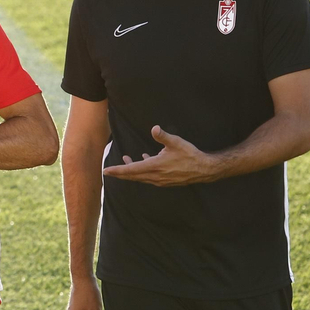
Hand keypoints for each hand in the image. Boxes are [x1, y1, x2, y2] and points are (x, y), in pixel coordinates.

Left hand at [100, 125, 218, 185]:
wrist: (203, 169)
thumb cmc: (190, 155)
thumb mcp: (176, 142)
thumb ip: (163, 136)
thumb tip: (154, 128)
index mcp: (155, 166)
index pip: (131, 170)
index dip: (117, 170)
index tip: (106, 171)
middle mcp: (155, 176)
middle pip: (132, 176)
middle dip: (119, 173)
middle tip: (108, 171)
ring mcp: (160, 180)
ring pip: (140, 177)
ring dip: (131, 171)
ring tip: (125, 160)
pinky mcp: (164, 181)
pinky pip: (148, 177)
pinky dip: (142, 171)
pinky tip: (144, 160)